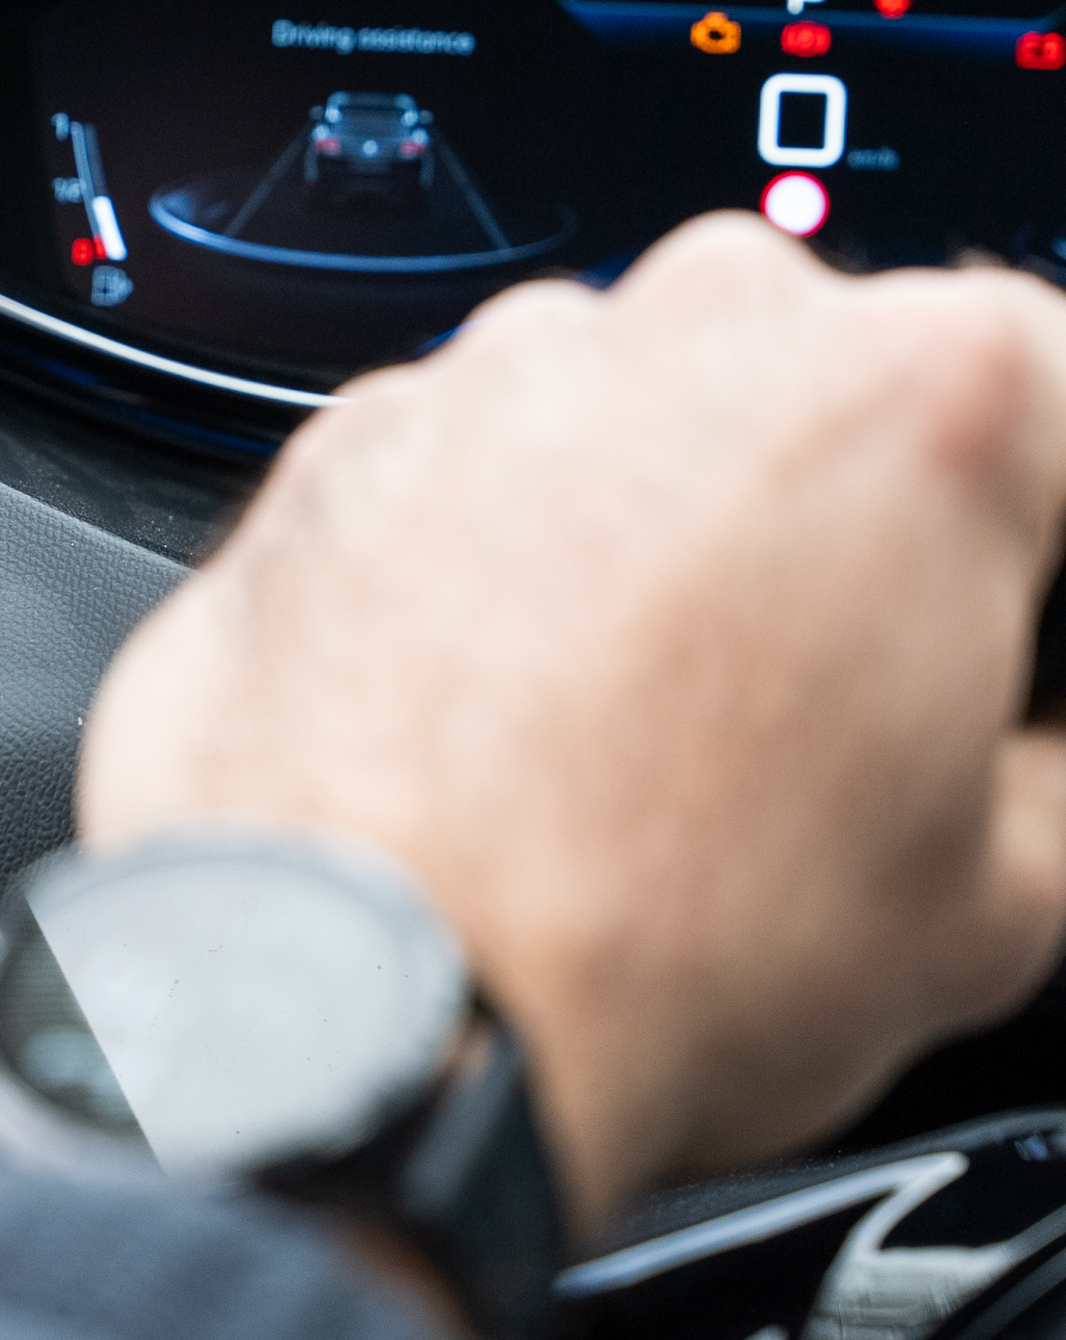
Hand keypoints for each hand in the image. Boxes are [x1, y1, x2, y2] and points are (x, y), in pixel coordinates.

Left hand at [77, 216, 1065, 1238]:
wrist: (346, 1010)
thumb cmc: (654, 948)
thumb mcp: (996, 901)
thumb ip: (1052, 768)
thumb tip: (1034, 749)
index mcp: (925, 397)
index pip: (1065, 412)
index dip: (1050, 570)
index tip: (1021, 662)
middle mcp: (703, 329)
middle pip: (845, 396)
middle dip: (863, 535)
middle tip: (846, 721)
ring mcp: (503, 371)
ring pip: (651, 427)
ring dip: (676, 543)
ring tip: (653, 745)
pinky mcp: (346, 442)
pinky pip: (481, 479)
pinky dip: (505, 568)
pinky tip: (511, 726)